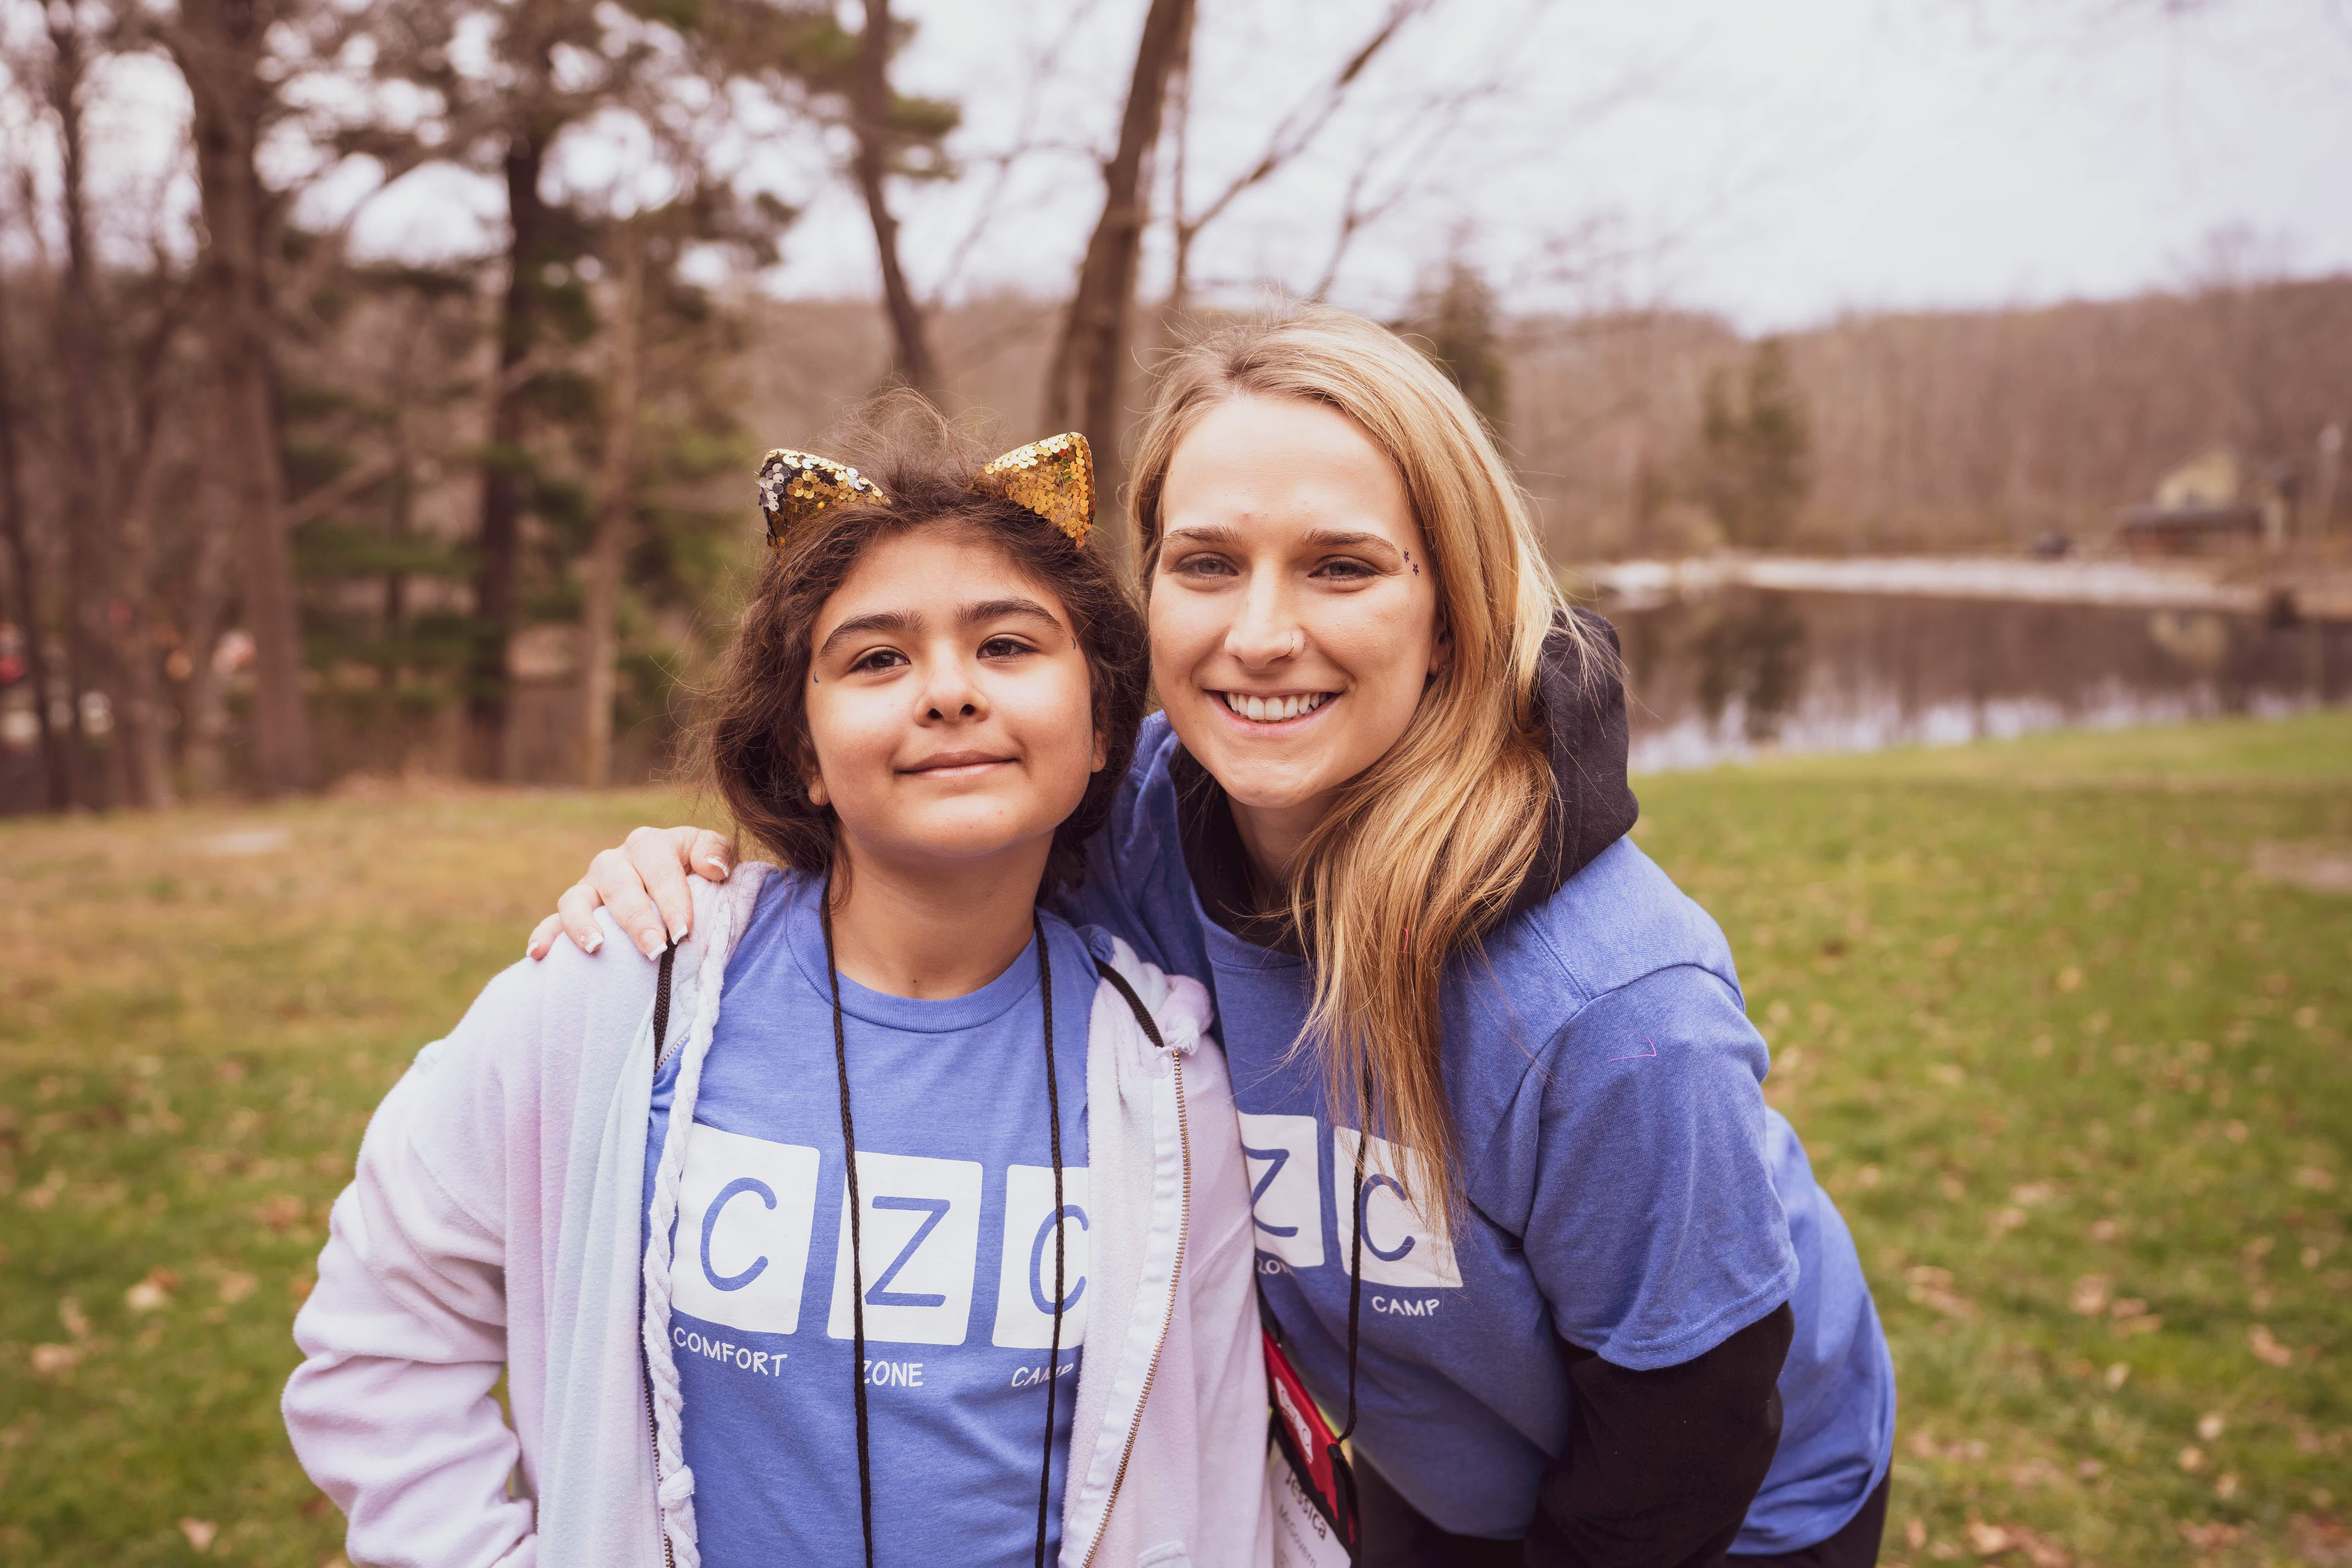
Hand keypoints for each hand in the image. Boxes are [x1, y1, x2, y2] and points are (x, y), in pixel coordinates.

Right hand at [525, 825, 734, 961]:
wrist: (675, 881)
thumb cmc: (697, 871)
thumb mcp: (713, 854)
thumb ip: (716, 852)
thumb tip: (714, 868)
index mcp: (650, 844)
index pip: (659, 868)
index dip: (672, 899)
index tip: (684, 930)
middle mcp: (615, 860)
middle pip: (621, 886)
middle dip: (637, 919)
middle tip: (655, 949)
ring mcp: (590, 885)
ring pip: (577, 900)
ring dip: (583, 924)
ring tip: (596, 948)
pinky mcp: (574, 909)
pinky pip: (553, 920)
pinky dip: (544, 935)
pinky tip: (538, 955)